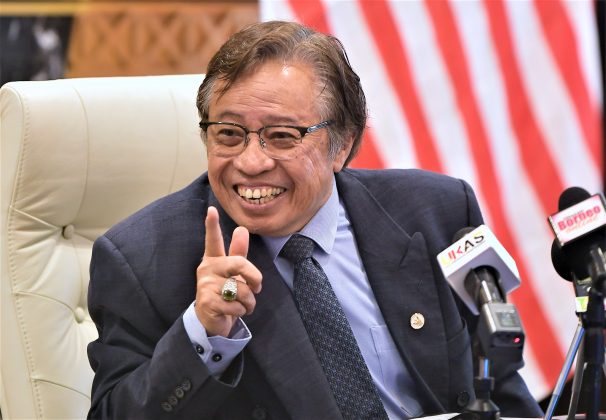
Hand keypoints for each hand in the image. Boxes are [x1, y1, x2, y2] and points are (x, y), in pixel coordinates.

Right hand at [194, 206, 262, 336]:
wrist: (212, 321)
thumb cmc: (225, 294)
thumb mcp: (234, 273)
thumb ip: (238, 253)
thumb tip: (242, 229)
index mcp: (214, 259)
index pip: (213, 240)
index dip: (212, 225)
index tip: (211, 210)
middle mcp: (207, 269)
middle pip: (239, 264)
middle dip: (254, 277)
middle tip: (258, 287)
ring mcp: (205, 285)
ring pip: (241, 289)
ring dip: (249, 301)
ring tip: (242, 304)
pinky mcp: (207, 302)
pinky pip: (236, 305)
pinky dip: (241, 311)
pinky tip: (233, 312)